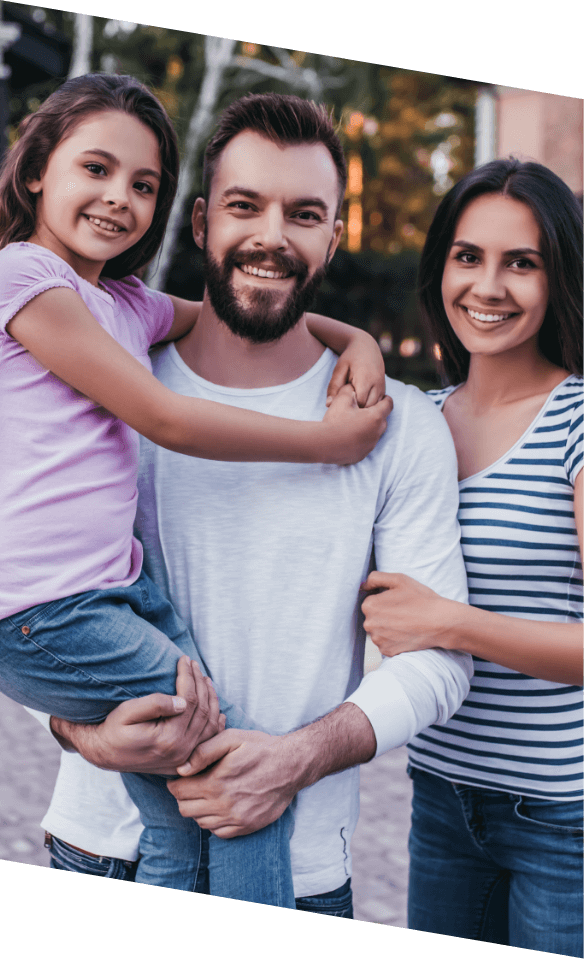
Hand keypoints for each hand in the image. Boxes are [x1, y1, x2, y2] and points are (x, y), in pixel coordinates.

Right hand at [50, 656, 225, 774]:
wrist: (103, 753)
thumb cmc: (113, 729)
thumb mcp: (127, 712)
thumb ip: (155, 705)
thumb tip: (183, 701)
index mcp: (169, 739)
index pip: (190, 700)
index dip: (189, 676)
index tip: (184, 658)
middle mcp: (181, 751)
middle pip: (202, 710)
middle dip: (200, 683)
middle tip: (194, 664)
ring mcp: (185, 758)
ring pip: (210, 725)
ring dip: (211, 700)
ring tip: (205, 680)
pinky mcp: (183, 761)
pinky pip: (208, 741)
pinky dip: (216, 724)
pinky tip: (217, 710)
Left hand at [167, 729, 298, 837]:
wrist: (291, 765)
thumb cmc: (260, 748)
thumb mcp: (232, 738)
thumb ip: (203, 752)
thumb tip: (181, 769)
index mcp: (216, 783)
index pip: (179, 792)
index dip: (175, 783)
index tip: (180, 777)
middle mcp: (224, 806)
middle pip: (185, 809)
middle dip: (183, 796)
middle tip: (191, 785)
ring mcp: (236, 819)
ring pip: (200, 822)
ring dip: (198, 809)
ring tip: (207, 794)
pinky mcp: (247, 827)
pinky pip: (218, 833)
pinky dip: (214, 822)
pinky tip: (220, 806)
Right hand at [323, 383, 392, 464]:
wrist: (323, 444)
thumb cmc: (335, 420)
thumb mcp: (342, 399)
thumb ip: (350, 390)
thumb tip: (353, 388)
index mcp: (375, 417)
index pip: (388, 405)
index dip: (386, 399)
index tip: (383, 398)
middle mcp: (376, 433)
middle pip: (383, 420)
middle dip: (377, 415)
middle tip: (365, 411)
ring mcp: (370, 446)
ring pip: (374, 434)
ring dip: (368, 428)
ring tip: (355, 424)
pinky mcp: (362, 455)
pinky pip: (365, 445)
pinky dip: (361, 440)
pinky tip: (350, 437)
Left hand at [326, 332, 385, 408]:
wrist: (366, 346)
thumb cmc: (350, 357)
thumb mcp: (339, 369)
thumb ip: (333, 387)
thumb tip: (328, 405)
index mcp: (365, 379)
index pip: (359, 402)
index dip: (349, 405)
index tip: (341, 402)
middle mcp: (377, 384)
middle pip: (368, 408)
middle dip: (357, 409)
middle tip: (346, 404)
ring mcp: (382, 387)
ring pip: (375, 408)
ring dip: (364, 408)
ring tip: (352, 402)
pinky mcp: (384, 389)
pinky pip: (378, 404)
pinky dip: (369, 406)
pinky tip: (359, 401)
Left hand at [361, 572, 456, 655]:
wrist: (441, 622)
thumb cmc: (421, 599)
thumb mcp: (399, 579)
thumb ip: (375, 578)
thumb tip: (362, 585)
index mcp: (369, 606)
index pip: (370, 601)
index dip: (384, 599)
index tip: (398, 601)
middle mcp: (369, 625)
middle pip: (373, 617)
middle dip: (384, 614)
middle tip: (403, 611)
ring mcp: (378, 640)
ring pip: (379, 631)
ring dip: (388, 627)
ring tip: (406, 622)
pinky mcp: (387, 651)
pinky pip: (386, 643)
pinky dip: (394, 639)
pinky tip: (406, 633)